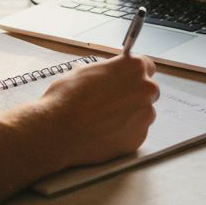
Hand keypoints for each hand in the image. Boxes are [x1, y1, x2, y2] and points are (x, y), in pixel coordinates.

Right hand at [37, 55, 158, 168]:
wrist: (57, 131)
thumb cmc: (66, 99)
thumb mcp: (83, 71)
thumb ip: (105, 71)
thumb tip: (106, 74)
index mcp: (133, 67)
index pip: (147, 66)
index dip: (133, 75)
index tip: (127, 80)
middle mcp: (145, 89)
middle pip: (148, 90)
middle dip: (134, 95)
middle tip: (112, 102)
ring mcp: (144, 115)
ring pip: (144, 113)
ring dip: (130, 115)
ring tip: (104, 119)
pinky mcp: (139, 138)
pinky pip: (136, 132)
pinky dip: (124, 133)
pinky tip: (104, 132)